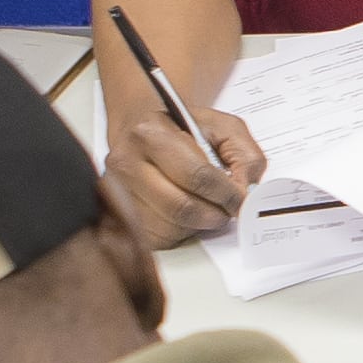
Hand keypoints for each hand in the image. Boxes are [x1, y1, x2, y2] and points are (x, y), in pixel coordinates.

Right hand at [105, 90, 269, 246]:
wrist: (142, 129)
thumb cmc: (182, 128)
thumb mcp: (222, 126)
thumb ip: (244, 154)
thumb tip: (244, 190)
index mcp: (151, 133)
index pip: (196, 175)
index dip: (226, 194)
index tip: (241, 199)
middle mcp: (127, 162)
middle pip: (181, 206)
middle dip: (214, 214)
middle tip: (227, 210)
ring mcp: (119, 190)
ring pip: (169, 226)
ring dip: (197, 224)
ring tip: (206, 207)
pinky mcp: (119, 213)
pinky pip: (157, 237)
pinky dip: (180, 232)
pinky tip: (185, 213)